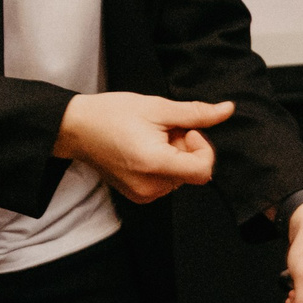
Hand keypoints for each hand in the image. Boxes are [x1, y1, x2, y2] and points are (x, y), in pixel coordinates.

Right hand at [56, 91, 234, 202]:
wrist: (75, 128)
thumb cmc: (110, 114)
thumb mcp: (157, 107)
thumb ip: (196, 113)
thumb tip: (227, 110)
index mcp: (155, 164)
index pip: (203, 170)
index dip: (203, 148)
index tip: (187, 131)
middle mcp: (150, 187)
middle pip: (193, 172)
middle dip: (186, 148)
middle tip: (162, 130)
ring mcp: (144, 194)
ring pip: (181, 177)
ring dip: (175, 156)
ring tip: (150, 138)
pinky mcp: (139, 196)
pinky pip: (166, 182)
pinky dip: (164, 165)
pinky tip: (145, 149)